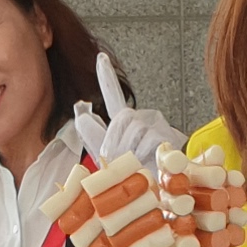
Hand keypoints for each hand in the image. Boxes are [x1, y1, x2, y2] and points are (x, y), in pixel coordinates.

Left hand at [69, 54, 184, 167]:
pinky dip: (145, 156)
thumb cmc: (132, 174)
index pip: (113, 95)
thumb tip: (80, 110)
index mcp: (125, 122)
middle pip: (121, 118)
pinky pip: (148, 140)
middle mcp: (141, 119)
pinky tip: (150, 162)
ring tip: (138, 163)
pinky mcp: (166, 134)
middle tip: (123, 158)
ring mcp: (155, 125)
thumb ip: (92, 132)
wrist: (152, 189)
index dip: (106, 76)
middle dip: (117, 141)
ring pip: (133, 128)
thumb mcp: (107, 154)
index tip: (100, 57)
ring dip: (130, 150)